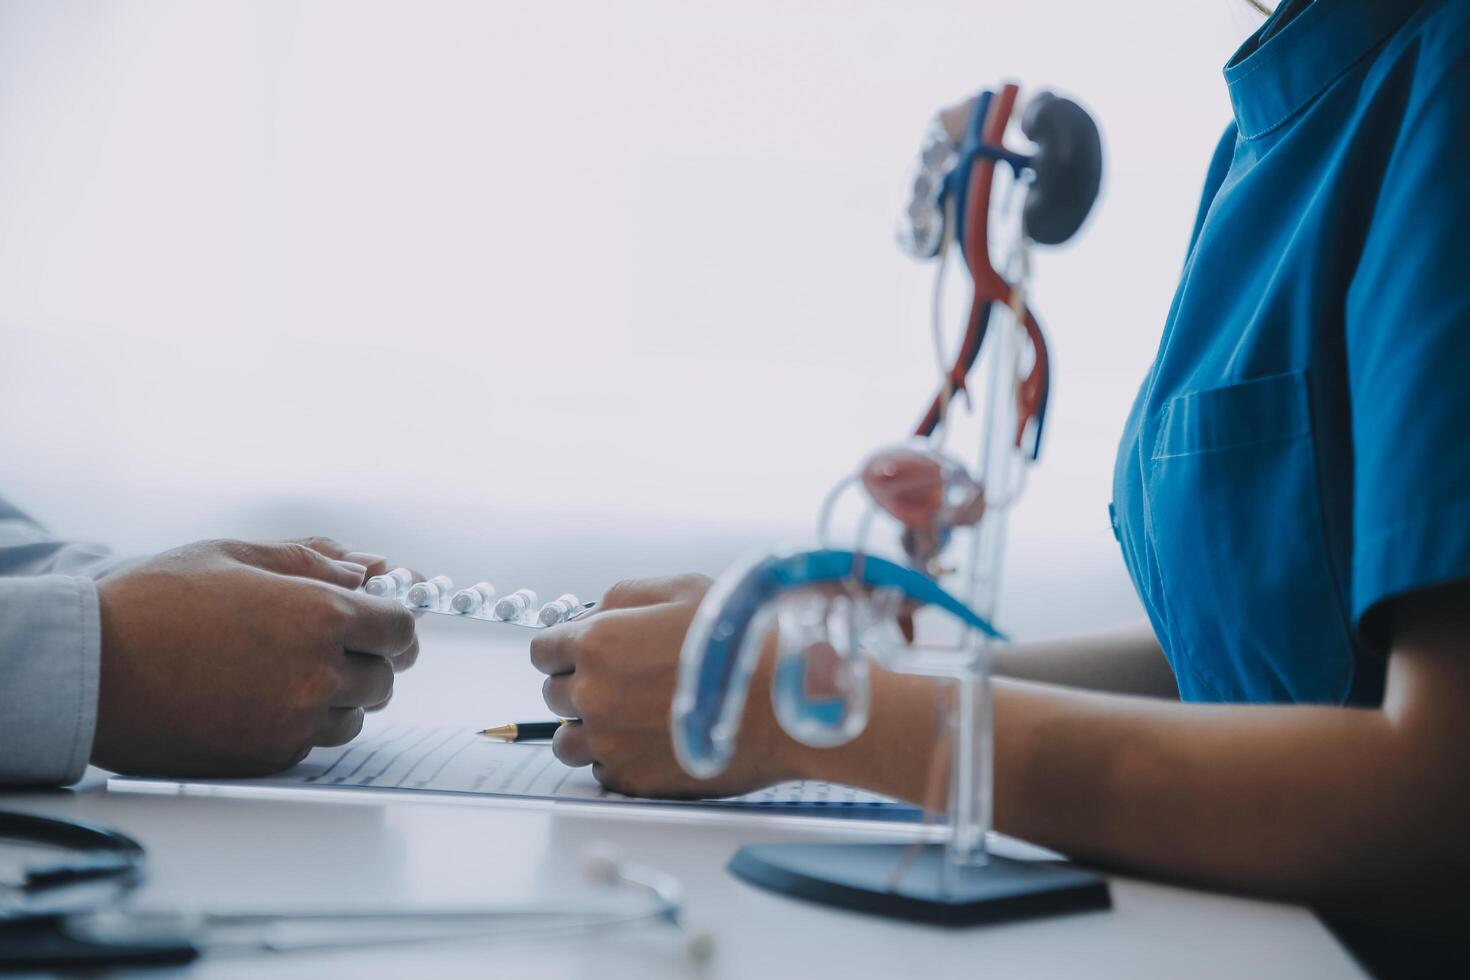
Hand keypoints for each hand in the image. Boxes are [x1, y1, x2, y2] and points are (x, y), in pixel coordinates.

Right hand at [93, 538, 418, 776]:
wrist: (88, 670)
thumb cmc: (155, 603)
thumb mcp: (236, 556)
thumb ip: (312, 561)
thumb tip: (363, 569)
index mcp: (320, 615)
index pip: (400, 628)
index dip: (394, 623)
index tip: (381, 621)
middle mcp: (318, 673)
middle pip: (384, 676)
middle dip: (367, 657)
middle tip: (331, 643)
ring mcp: (294, 721)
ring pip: (353, 715)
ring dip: (338, 695)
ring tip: (285, 670)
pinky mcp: (268, 756)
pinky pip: (313, 742)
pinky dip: (302, 723)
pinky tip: (260, 698)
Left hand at [530, 574, 802, 798]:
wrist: (791, 698)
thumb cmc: (745, 639)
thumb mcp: (683, 588)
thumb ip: (625, 596)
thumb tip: (593, 613)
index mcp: (599, 642)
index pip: (544, 650)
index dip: (566, 648)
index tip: (583, 653)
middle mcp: (595, 695)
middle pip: (555, 694)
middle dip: (582, 684)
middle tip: (625, 681)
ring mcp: (612, 743)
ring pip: (569, 742)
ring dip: (591, 728)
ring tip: (633, 717)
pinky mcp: (635, 780)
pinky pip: (603, 772)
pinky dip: (619, 759)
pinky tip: (654, 741)